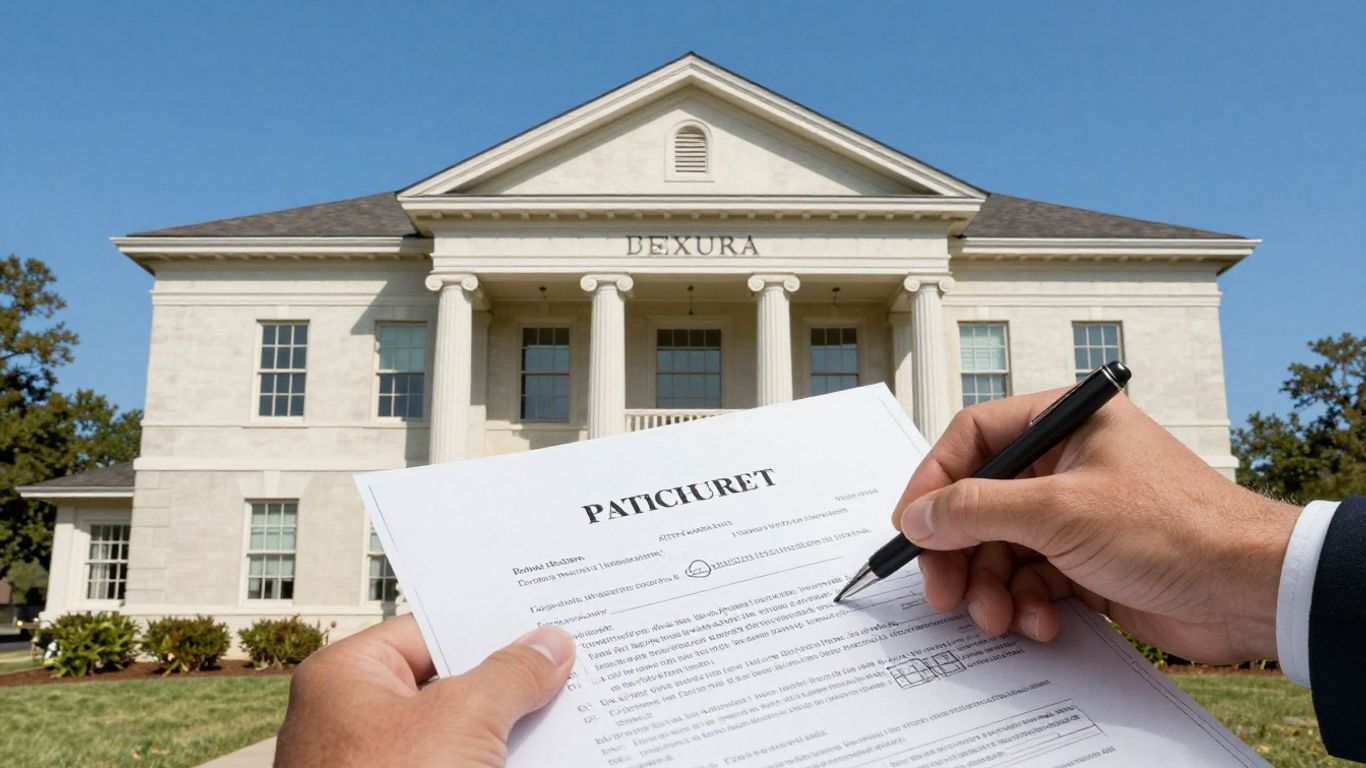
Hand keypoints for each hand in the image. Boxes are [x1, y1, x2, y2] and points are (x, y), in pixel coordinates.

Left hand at [275, 615, 573, 766]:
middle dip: (504, 681)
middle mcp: (350, 720)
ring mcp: (372, 766)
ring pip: (453, 734)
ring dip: (503, 730)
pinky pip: (453, 767)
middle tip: (561, 668)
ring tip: (564, 714)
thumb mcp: (464, 719)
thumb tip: (547, 647)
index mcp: (345, 678)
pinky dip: (489, 764)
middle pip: (444, 683)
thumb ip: (510, 675)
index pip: (427, 631)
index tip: (538, 623)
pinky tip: (537, 758)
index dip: (487, 627)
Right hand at [892, 390, 1299, 663]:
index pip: (974, 438)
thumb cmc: (1174, 528)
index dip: (935, 482)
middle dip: (961, 552)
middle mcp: (1067, 463)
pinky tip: (1041, 623)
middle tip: (942, 591)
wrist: (1247, 591)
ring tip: (998, 617)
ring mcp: (1077, 514)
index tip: (910, 525)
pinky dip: (1027, 605)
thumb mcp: (1058, 512)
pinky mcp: (1087, 562)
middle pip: (981, 502)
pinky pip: (1032, 580)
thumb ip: (977, 509)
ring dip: (993, 587)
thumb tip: (919, 515)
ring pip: (1002, 548)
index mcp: (1064, 422)